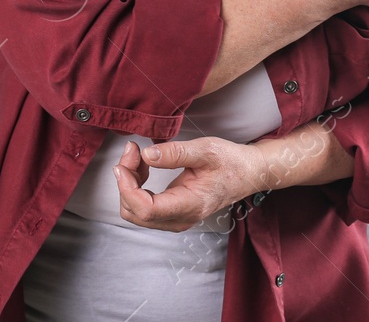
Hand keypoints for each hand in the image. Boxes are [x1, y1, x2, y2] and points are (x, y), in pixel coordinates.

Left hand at [114, 137, 259, 232]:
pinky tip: (144, 165)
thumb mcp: (206, 150)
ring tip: (137, 155)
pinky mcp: (171, 213)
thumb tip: (146, 155)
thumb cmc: (230, 162)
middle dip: (125, 182)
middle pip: (134, 212)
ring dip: (129, 183)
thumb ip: (175, 153)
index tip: (122, 164)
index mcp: (190, 205)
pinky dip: (136, 185)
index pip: (146, 210)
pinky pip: (142, 206)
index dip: (127, 189)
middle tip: (132, 150)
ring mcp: (174, 219)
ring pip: (134, 211)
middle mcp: (180, 219)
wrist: (246, 173)